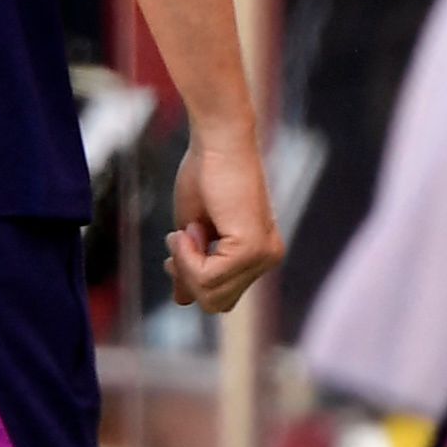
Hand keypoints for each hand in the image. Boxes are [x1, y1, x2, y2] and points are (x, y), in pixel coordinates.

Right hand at [171, 129, 281, 314]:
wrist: (218, 143)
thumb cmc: (205, 176)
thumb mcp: (192, 231)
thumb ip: (192, 266)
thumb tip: (183, 302)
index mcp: (259, 254)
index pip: (220, 296)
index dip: (189, 277)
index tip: (178, 242)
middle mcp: (268, 258)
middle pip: (215, 302)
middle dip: (186, 274)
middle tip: (181, 236)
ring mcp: (263, 256)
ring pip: (210, 293)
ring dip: (185, 262)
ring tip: (190, 228)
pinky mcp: (252, 249)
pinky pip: (207, 277)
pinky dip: (187, 256)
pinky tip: (190, 229)